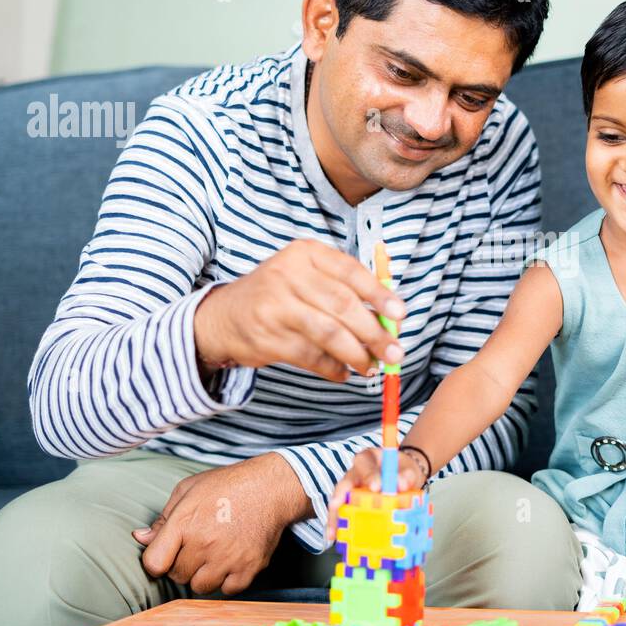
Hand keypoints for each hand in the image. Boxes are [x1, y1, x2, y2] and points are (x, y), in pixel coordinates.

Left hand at [132, 452, 310, 594]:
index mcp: (184, 523)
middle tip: (197, 547)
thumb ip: (163, 517)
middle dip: (183, 564)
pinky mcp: (249, 567)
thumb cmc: (227, 485)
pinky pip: (227, 590)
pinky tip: (230, 561)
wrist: (271, 487)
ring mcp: (227, 558)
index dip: (156, 561)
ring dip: (204, 575)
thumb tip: (140, 538)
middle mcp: (204, 543)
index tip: (166, 554)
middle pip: (178, 576)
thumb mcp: (188, 490)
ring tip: (214, 555)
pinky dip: (227, 580)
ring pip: (200, 587)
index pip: (154, 563)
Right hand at [194, 238, 406, 382]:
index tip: (401, 315)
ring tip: (371, 367)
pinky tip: (343, 373)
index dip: (379, 295)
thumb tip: (392, 321)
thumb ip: (347, 292)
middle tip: (395, 353)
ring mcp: (275, 305)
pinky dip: (332, 368)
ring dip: (356, 355)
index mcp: (306, 253)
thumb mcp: (309, 278)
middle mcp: (288, 273)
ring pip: (329, 333)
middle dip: (374, 333)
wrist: (224, 316)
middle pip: (343, 305)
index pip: (350, 272)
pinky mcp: (267, 336)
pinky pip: (311, 356)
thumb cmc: (281, 295)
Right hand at [323, 446, 428, 543]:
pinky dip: (338, 524)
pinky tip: (335, 536)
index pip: (364, 462)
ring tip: (333, 532)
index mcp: (369, 458)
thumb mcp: (409, 469)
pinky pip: (342, 513)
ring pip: (338, 500)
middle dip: (340, 497)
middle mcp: (355, 472)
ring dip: (334, 516)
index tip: (376, 487)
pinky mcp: (351, 502)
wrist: (403, 476)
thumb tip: (401, 484)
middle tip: (339, 508)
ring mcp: (351, 488)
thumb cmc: (403, 471)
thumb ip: (406, 475)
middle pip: (343, 483)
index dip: (369, 475)